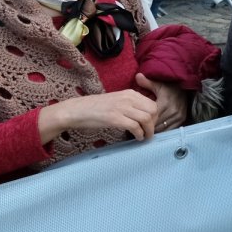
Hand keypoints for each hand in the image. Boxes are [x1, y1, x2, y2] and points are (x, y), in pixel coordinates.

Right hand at [39, 89, 158, 143]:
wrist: (77, 110)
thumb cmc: (96, 108)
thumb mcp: (117, 100)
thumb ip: (130, 104)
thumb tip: (144, 116)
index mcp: (130, 93)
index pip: (152, 104)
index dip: (155, 117)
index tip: (150, 125)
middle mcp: (128, 98)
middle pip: (153, 111)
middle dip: (154, 123)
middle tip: (149, 132)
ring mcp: (121, 108)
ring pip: (146, 119)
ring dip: (148, 131)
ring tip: (145, 137)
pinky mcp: (115, 118)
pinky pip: (135, 127)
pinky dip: (139, 134)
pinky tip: (137, 138)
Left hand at [136, 74, 187, 132]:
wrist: (185, 89)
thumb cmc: (169, 87)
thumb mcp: (158, 84)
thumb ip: (147, 82)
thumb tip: (137, 76)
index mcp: (165, 102)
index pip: (151, 117)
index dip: (144, 120)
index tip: (137, 122)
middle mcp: (172, 111)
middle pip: (156, 124)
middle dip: (148, 127)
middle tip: (140, 128)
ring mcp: (178, 116)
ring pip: (163, 128)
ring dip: (155, 130)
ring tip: (147, 130)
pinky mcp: (182, 119)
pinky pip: (170, 129)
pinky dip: (163, 131)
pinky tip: (157, 130)